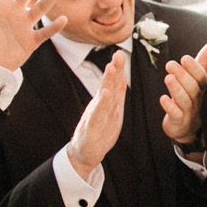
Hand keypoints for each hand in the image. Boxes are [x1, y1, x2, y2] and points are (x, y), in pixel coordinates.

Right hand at [66, 50, 128, 181]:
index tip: (120, 53)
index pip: (112, 83)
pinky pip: (98, 114)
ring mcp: (95, 116)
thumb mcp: (112, 110)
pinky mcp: (92, 128)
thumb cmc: (99, 131)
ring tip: (111, 67)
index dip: (117, 69)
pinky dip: (102, 104)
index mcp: (106, 102)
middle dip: (113, 70)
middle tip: (117, 54)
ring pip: (102, 96)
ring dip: (107, 81)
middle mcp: (99, 106)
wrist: (84, 153)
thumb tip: (122, 75)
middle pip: (107, 85)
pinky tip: (105, 94)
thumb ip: (116, 94)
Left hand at [160, 41, 206, 148]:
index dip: (194, 68)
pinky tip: (163, 99)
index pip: (201, 78)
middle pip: (192, 88)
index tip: (185, 58)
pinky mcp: (179, 122)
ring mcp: (189, 112)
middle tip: (170, 64)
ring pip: (184, 101)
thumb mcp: (198, 80)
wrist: (187, 127)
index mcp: (204, 89)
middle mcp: (198, 101)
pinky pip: (175, 115)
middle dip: (182, 76)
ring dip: (176, 89)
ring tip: (168, 78)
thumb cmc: (193, 98)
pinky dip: (170, 107)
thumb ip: (203, 62)